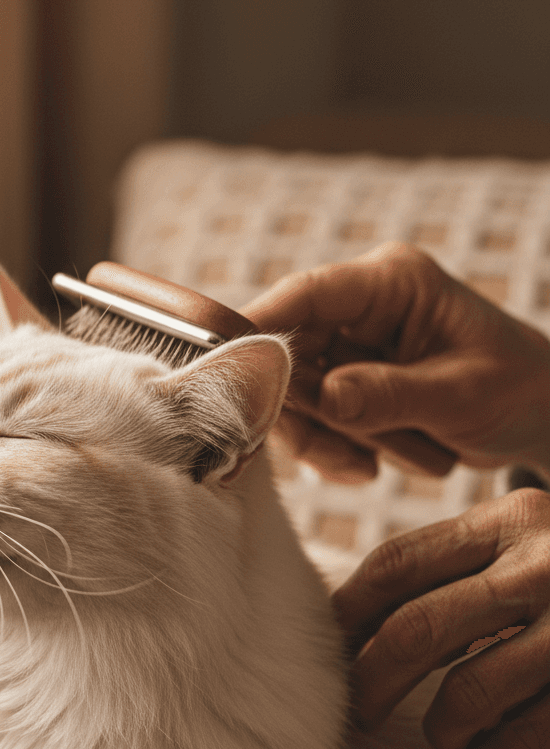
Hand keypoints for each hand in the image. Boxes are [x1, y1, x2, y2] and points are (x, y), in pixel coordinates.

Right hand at [241, 242, 549, 483]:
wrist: (541, 418)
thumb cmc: (520, 389)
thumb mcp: (460, 394)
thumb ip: (388, 394)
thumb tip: (322, 399)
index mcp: (391, 283)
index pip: (303, 295)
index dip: (259, 329)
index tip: (229, 372)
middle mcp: (359, 309)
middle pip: (286, 355)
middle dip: (307, 413)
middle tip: (345, 454)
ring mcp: (348, 348)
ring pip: (292, 397)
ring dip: (327, 439)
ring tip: (375, 462)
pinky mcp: (343, 384)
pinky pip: (308, 421)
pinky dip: (331, 451)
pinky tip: (371, 464)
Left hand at [334, 487, 549, 748]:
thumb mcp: (528, 542)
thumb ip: (457, 566)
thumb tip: (348, 623)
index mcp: (511, 518)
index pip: (396, 565)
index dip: (347, 613)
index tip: (325, 648)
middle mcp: (546, 559)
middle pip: (418, 627)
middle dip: (373, 679)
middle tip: (359, 710)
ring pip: (472, 686)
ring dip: (442, 723)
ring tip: (441, 736)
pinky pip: (532, 728)